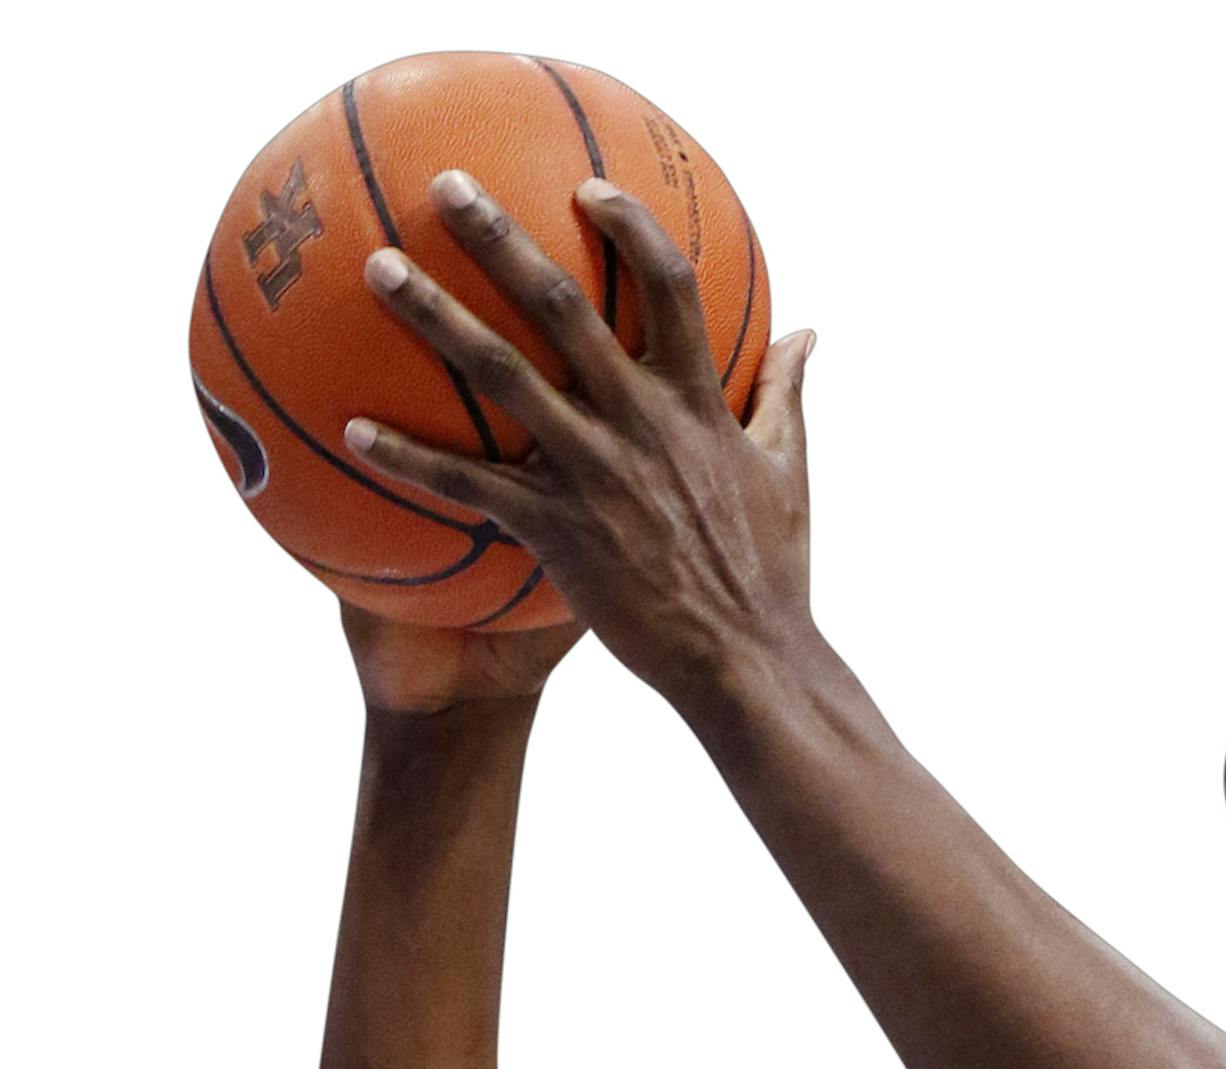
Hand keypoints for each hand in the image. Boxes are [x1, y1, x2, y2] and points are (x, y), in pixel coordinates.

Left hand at [345, 171, 814, 708]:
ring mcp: (594, 472)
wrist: (746, 661)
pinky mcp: (558, 531)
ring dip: (435, 315)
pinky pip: (470, 485)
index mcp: (697, 401)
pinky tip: (354, 432)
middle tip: (447, 186)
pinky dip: (409, 458)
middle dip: (502, 238)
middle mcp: (639, 421)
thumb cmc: (773, 573)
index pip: (669, 284)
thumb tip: (807, 333)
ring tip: (378, 268)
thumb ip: (786, 393)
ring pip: (502, 375)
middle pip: (563, 305)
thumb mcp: (791, 472)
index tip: (588, 186)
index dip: (630, 226)